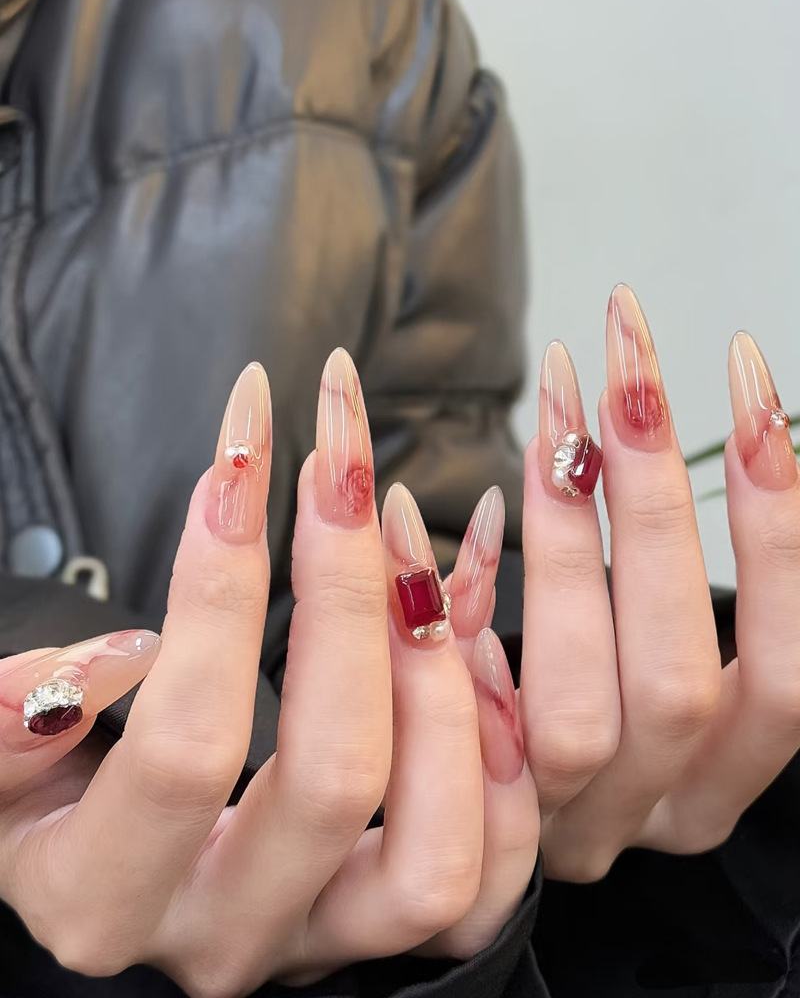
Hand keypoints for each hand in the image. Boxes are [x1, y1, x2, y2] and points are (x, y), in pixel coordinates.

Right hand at [0, 350, 536, 995]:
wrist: (106, 852)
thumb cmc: (51, 786)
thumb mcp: (1, 753)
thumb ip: (10, 722)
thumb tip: (103, 669)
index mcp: (104, 899)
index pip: (187, 749)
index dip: (219, 593)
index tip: (239, 457)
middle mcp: (227, 937)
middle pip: (335, 778)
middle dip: (348, 593)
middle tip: (342, 467)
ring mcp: (324, 942)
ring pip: (439, 848)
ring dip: (442, 673)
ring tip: (409, 540)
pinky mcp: (395, 927)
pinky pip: (493, 864)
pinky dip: (502, 744)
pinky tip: (462, 620)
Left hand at [516, 284, 799, 880]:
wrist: (474, 827)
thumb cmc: (599, 689)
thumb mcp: (656, 638)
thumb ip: (664, 566)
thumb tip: (661, 429)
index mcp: (732, 768)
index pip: (787, 669)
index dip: (776, 527)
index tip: (744, 378)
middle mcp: (662, 813)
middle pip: (678, 682)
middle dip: (655, 508)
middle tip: (622, 365)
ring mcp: (570, 837)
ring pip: (576, 720)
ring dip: (561, 552)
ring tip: (548, 418)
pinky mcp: (480, 846)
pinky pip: (470, 743)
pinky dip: (463, 632)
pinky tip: (444, 524)